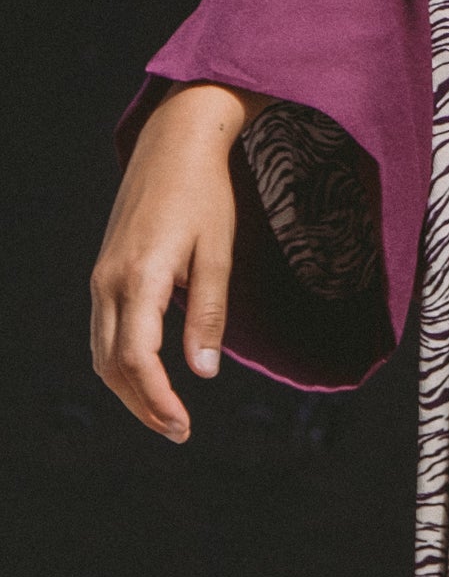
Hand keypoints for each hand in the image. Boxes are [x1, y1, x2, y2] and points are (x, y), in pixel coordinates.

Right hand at [90, 83, 258, 440]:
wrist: (174, 144)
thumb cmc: (205, 196)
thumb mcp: (219, 255)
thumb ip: (210, 315)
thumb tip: (204, 373)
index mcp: (139, 277)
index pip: (136, 358)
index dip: (157, 398)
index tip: (182, 426)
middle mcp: (109, 281)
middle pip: (112, 363)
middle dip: (143, 404)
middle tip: (179, 432)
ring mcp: (101, 276)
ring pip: (101, 351)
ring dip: (129, 390)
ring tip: (165, 415)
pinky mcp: (104, 272)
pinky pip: (102, 331)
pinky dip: (120, 363)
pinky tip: (146, 377)